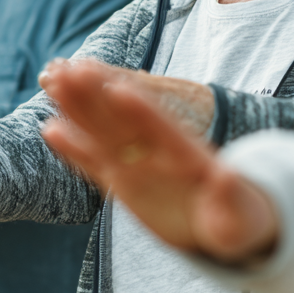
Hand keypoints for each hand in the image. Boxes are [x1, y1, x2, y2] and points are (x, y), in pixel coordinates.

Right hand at [40, 59, 279, 264]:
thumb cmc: (243, 221)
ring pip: (104, 132)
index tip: (119, 87)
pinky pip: (96, 162)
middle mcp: (159, 153)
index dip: (142, 110)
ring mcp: (140, 164)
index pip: (164, 129)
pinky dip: (75, 148)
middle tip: (70, 67)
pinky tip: (49, 128)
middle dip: (98, 95)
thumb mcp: (244, 216)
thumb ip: (232, 198)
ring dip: (79, 108)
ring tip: (52, 79)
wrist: (227, 224)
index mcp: (191, 157)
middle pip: (124, 120)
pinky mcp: (125, 181)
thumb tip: (228, 176)